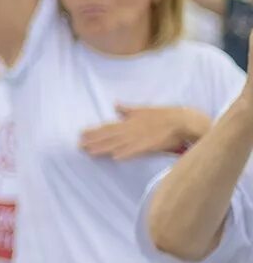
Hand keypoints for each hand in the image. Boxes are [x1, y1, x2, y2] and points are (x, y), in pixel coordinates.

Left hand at [80, 105, 202, 160]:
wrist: (184, 120)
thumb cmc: (164, 115)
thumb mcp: (143, 109)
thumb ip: (127, 109)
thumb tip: (115, 104)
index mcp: (130, 121)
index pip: (108, 127)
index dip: (94, 131)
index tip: (81, 134)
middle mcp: (132, 129)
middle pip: (109, 136)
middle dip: (93, 141)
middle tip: (78, 146)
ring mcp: (140, 137)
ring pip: (118, 144)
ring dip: (103, 148)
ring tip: (89, 152)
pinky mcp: (150, 145)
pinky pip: (136, 150)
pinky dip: (126, 153)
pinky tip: (115, 157)